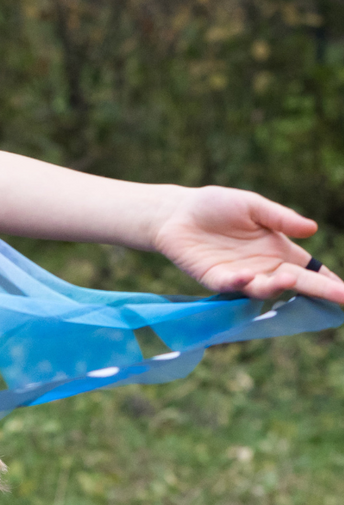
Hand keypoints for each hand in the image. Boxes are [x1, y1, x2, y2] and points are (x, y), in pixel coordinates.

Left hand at [152, 185, 343, 304]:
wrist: (177, 212)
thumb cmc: (216, 206)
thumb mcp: (253, 206)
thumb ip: (281, 218)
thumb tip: (312, 229)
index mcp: (277, 249)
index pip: (309, 268)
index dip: (327, 279)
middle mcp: (262, 267)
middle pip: (295, 282)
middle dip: (318, 290)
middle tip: (340, 297)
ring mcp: (240, 275)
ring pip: (264, 288)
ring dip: (277, 286)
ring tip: (289, 278)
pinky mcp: (214, 278)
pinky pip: (230, 285)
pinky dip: (239, 282)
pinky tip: (247, 277)